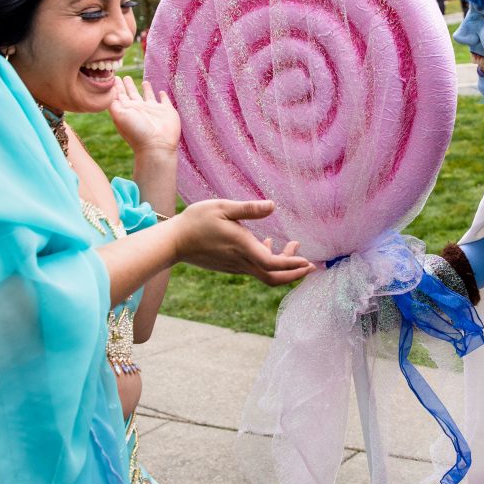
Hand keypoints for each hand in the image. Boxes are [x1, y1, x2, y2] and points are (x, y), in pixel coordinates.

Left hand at [108, 76, 179, 154]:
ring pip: (149, 96)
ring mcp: (154, 110)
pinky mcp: (167, 111)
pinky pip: (165, 100)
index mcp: (127, 109)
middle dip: (129, 85)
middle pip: (133, 94)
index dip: (116, 86)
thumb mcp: (119, 115)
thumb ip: (112, 102)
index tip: (113, 76)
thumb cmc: (136, 131)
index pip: (120, 95)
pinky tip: (161, 92)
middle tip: (125, 77)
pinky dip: (163, 96)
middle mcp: (139, 109)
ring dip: (147, 89)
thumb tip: (109, 90)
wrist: (156, 145)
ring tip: (144, 82)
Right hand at [172, 199, 314, 285]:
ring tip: (293, 246)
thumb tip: (272, 205)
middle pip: (273, 277)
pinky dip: (268, 261)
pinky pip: (254, 269)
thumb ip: (249, 209)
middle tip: (311, 264)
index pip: (273, 264)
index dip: (293, 265)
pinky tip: (266, 244)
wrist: (173, 242)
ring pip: (264, 273)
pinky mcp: (229, 266)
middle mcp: (241, 262)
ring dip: (282, 264)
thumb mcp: (223, 208)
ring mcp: (235, 266)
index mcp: (242, 247)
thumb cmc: (196, 221)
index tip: (308, 262)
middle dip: (294, 273)